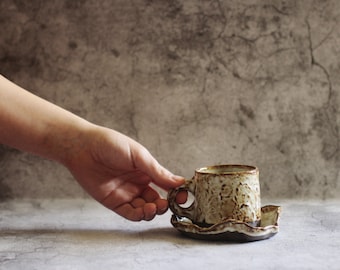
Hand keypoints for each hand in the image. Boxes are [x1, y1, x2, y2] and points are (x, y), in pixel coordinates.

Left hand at [63, 125, 184, 220]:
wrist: (83, 148)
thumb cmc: (111, 145)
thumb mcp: (138, 155)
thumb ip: (157, 171)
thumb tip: (180, 181)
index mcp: (146, 170)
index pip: (165, 184)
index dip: (175, 192)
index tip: (183, 196)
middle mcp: (138, 183)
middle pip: (156, 199)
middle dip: (164, 204)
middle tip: (167, 204)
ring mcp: (126, 193)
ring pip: (144, 209)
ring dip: (152, 211)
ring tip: (153, 207)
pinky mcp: (114, 202)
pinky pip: (129, 213)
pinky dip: (139, 215)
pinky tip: (144, 211)